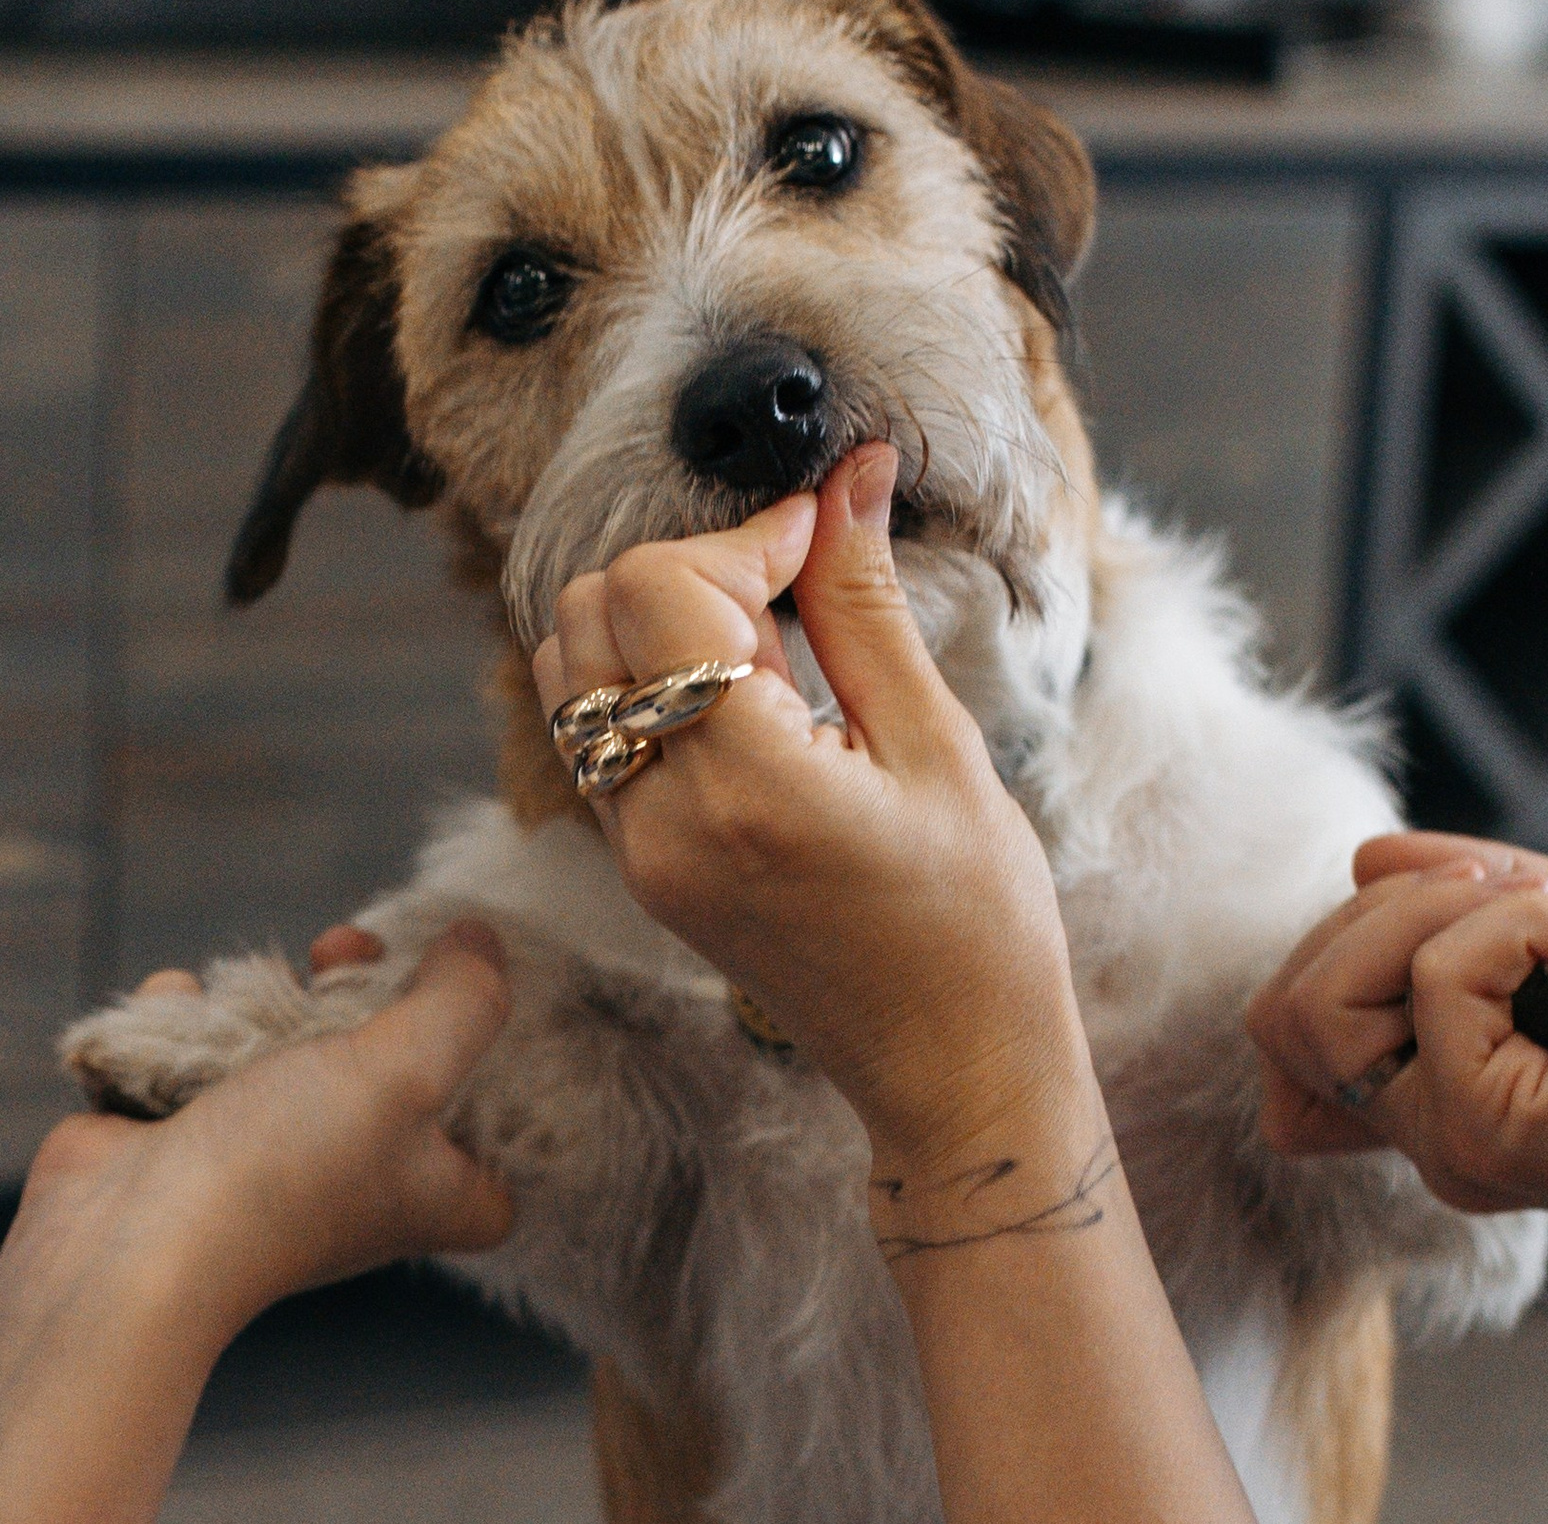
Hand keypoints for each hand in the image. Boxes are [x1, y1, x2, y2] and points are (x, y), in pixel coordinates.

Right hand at [26, 919, 515, 1341]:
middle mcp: (360, 1179)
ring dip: (263, 998)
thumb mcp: (409, 1070)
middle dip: (366, 988)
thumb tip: (482, 942)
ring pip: (291, 1042)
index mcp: (433, 1193)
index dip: (504, 1085)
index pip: (501, 1151)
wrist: (127, 1246)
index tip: (473, 1011)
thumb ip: (464, 1000)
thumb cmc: (284, 1172)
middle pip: (394, 1061)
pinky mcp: (189, 1135)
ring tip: (249, 995)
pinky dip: (187, 1020)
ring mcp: (270, 1157)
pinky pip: (203, 1049)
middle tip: (341, 953)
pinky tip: (181, 1013)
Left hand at [529, 442, 1087, 1174]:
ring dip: (655, 624)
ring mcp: (636, 850)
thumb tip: (847, 476)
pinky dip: (647, 683)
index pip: (653, 590)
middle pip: (589, 613)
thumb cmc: (977, 920)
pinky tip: (746, 704)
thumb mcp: (939, 748)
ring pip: (570, 667)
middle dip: (688, 570)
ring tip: (768, 658)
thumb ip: (865, 603)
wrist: (951, 1071)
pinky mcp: (637, 865)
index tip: (819, 538)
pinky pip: (594, 731)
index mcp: (744, 786)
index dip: (739, 536)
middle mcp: (659, 819)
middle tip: (793, 599)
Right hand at [1248, 832, 1547, 1433]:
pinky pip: (1435, 981)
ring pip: (1314, 1003)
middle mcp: (1427, 1125)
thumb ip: (1466, 896)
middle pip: (1283, 1008)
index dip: (1335, 945)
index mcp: (1443, 1090)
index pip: (1289, 1037)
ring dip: (1422, 914)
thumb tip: (1365, 855)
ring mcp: (1445, 1134)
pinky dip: (1519, 925)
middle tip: (1518, 888)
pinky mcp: (1483, 1129)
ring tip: (1541, 908)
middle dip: (1381, 909)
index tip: (1466, 899)